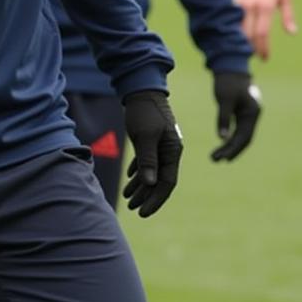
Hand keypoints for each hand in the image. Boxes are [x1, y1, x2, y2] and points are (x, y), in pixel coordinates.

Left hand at [122, 90, 182, 216]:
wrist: (141, 89)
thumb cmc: (143, 111)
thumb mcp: (144, 135)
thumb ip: (148, 159)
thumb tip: (150, 184)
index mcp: (173, 151)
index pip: (167, 182)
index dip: (155, 199)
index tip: (143, 212)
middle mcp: (170, 151)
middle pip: (160, 180)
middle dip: (147, 196)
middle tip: (133, 209)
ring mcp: (161, 146)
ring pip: (152, 172)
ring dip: (141, 186)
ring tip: (128, 198)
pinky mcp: (151, 140)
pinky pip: (146, 162)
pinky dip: (139, 172)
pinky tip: (131, 180)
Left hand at [210, 71, 261, 160]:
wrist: (230, 66)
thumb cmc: (227, 81)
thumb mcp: (224, 99)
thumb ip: (224, 118)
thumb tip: (222, 138)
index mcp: (252, 112)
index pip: (245, 137)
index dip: (234, 149)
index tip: (223, 158)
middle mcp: (252, 115)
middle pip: (243, 139)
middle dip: (230, 151)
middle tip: (215, 160)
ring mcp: (248, 114)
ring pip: (240, 135)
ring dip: (229, 146)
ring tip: (215, 157)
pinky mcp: (241, 113)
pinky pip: (237, 130)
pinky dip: (229, 138)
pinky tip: (221, 145)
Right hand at [233, 0, 296, 59]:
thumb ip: (288, 16)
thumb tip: (292, 32)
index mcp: (265, 5)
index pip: (262, 33)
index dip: (263, 48)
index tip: (266, 58)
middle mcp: (250, 5)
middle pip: (248, 34)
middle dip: (252, 48)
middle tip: (257, 56)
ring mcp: (239, 3)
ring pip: (237, 28)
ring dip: (242, 41)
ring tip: (249, 50)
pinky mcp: (233, 1)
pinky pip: (233, 20)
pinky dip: (236, 31)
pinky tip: (240, 38)